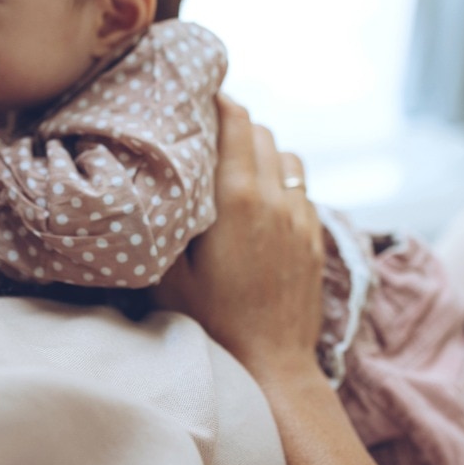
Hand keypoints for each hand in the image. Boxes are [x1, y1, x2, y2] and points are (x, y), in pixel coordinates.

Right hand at [154, 96, 325, 382]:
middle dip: (236, 124)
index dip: (218, 100)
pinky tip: (259, 204)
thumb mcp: (167, 275)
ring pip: (287, 157)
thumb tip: (146, 183)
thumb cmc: (213, 325)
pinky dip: (281, 182)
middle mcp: (278, 199)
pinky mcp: (316, 239)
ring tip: (235, 167)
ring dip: (263, 152)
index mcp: (240, 199)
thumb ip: (164, 221)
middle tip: (206, 131)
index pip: (237, 122)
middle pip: (262, 131)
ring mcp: (303, 218)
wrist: (273, 369)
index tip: (197, 95)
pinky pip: (302, 189)